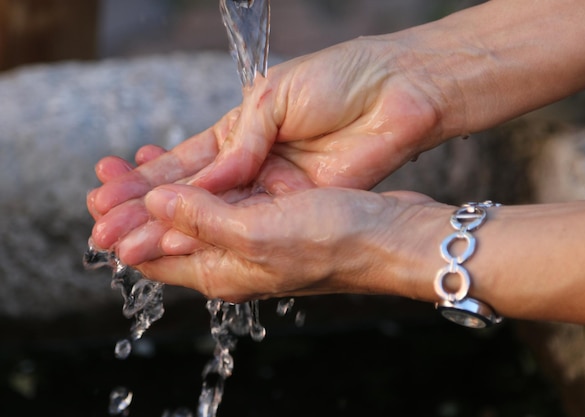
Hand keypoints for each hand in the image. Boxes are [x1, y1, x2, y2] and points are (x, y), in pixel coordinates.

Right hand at [87, 32, 441, 249]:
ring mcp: (275, 189)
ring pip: (216, 214)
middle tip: (102, 226)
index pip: (184, 161)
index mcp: (241, 131)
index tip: (105, 193)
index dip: (145, 179)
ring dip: (171, 227)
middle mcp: (252, 166)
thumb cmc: (338, 79)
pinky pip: (252, 221)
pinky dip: (216, 230)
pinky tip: (178, 239)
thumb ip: (240, 142)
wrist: (396, 89)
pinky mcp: (301, 204)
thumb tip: (205, 177)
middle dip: (146, 211)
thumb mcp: (275, 98)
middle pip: (192, 195)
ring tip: (125, 239)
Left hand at [116, 184, 443, 303]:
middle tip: (107, 171)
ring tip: (141, 155)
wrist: (390, 234)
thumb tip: (151, 206)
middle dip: (137, 203)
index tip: (96, 195)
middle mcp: (235, 259)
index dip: (122, 225)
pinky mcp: (277, 215)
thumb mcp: (255, 233)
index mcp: (222, 273)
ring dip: (168, 185)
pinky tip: (199, 160)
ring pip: (198, 210)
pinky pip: (227, 196)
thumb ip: (200, 219)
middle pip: (171, 231)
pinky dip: (205, 178)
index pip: (155, 255)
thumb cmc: (331, 241)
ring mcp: (257, 236)